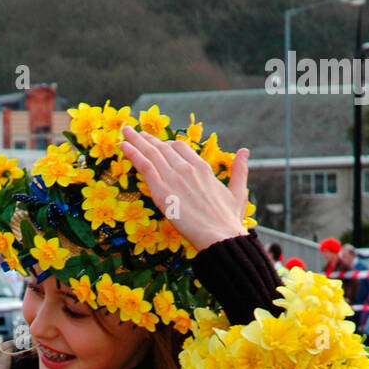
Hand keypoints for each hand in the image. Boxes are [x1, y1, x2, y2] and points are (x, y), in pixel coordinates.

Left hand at [120, 125, 249, 252]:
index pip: (180, 148)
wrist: (220, 236)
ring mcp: (173, 178)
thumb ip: (239, 170)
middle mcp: (187, 168)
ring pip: (151, 153)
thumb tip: (245, 151)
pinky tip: (123, 146)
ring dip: (136, 141)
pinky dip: (133, 154)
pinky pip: (144, 166)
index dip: (167, 145)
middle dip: (148, 139)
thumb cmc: (229, 220)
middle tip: (136, 133)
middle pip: (163, 148)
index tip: (157, 143)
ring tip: (126, 131)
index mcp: (202, 167)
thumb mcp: (238, 192)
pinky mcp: (161, 191)